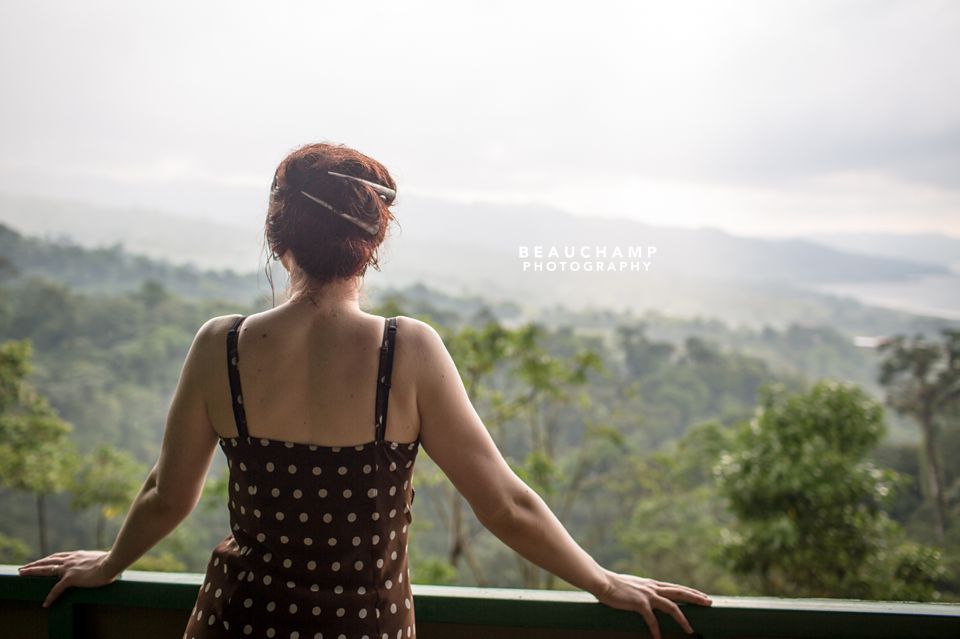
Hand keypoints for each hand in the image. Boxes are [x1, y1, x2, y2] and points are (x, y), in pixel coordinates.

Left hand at [18, 550, 119, 607]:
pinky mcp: (70, 578)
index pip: (58, 556)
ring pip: (46, 569)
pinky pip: (57, 589)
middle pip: (48, 560)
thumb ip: (95, 560)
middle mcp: (70, 560)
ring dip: (33, 571)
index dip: (49, 559)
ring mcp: (69, 568)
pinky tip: (46, 604)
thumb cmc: (111, 560)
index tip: (42, 560)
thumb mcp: (100, 557)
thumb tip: (102, 562)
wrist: (111, 562)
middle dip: (35, 563)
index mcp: (77, 555)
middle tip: (24, 567)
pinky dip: (50, 597)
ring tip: (23, 574)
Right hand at [593, 569, 712, 638]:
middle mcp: (653, 588)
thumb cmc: (614, 585)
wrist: (602, 582)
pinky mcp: (639, 603)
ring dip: (682, 618)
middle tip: (709, 602)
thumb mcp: (633, 586)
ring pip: (671, 606)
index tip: (703, 595)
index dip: (690, 591)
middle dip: (696, 598)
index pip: (676, 587)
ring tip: (690, 630)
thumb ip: (642, 591)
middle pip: (680, 592)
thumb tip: (646, 597)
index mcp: (652, 584)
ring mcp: (647, 595)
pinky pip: (651, 619)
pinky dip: (656, 630)